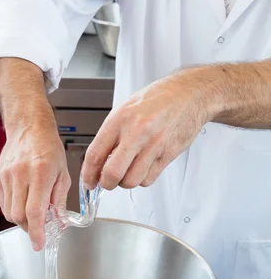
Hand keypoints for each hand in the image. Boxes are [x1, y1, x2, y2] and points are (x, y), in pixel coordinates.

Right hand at [0, 122, 70, 250]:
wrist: (29, 128)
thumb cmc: (49, 148)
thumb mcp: (63, 173)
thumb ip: (60, 200)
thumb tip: (58, 222)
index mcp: (41, 173)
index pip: (35, 211)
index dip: (37, 231)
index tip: (39, 243)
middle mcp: (21, 175)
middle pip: (19, 215)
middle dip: (29, 227)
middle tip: (40, 227)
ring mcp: (7, 177)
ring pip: (9, 212)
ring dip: (21, 220)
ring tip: (32, 212)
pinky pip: (3, 203)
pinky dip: (13, 210)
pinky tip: (23, 203)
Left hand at [82, 70, 209, 189]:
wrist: (189, 94)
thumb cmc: (157, 100)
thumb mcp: (126, 109)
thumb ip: (111, 134)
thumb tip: (98, 162)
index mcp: (120, 119)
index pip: (95, 154)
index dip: (88, 174)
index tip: (88, 181)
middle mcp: (136, 132)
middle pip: (112, 173)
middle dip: (106, 183)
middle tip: (107, 182)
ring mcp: (153, 145)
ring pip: (131, 181)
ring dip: (126, 182)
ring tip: (128, 172)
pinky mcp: (168, 154)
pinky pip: (149, 179)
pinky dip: (142, 179)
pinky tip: (143, 167)